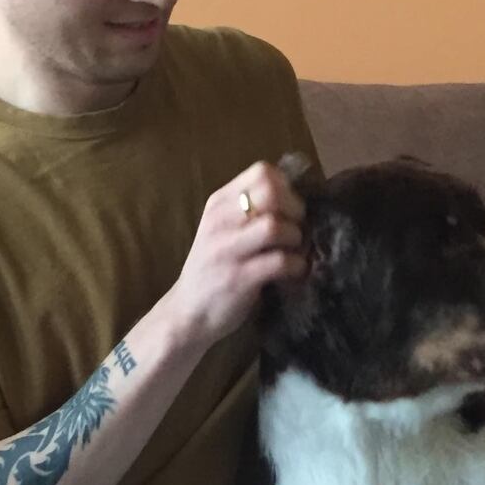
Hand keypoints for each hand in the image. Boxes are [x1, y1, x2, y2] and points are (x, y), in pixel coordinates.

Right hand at [168, 161, 306, 347]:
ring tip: (295, 251)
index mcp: (218, 204)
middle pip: (271, 192)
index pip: (261, 172)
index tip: (289, 208)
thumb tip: (294, 197)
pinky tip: (295, 271)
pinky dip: (297, 265)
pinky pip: (279, 262)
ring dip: (296, 238)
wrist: (188, 312)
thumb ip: (248, 210)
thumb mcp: (222, 229)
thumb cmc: (213, 268)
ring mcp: (227, 250)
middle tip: (296, 229)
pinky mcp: (238, 278)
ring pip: (275, 226)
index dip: (286, 187)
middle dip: (295, 209)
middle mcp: (220, 221)